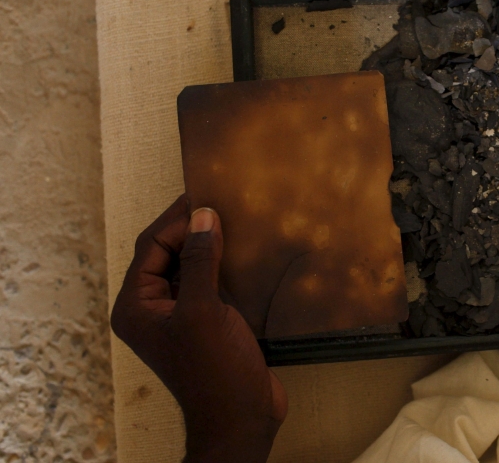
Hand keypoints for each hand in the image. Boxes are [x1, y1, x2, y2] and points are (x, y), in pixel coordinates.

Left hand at [111, 196, 287, 462]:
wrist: (240, 418)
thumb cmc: (214, 371)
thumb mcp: (204, 310)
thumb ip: (202, 260)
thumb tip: (203, 215)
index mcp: (136, 306)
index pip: (151, 247)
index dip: (177, 220)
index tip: (208, 198)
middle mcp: (152, 308)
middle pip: (167, 253)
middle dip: (191, 229)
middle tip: (223, 202)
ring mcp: (179, 316)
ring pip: (190, 266)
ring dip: (209, 245)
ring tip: (236, 220)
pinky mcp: (206, 323)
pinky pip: (209, 282)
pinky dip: (223, 264)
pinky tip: (246, 251)